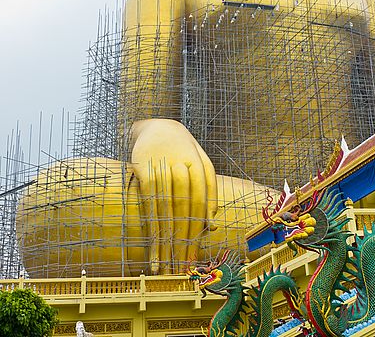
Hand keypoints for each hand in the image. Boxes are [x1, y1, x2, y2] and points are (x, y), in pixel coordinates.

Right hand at [130, 119, 216, 273]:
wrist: (158, 126)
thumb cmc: (184, 150)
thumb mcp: (202, 162)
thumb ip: (210, 189)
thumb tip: (212, 222)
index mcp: (198, 166)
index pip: (199, 204)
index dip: (197, 231)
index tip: (194, 256)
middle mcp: (180, 167)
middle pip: (182, 211)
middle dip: (182, 242)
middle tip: (180, 268)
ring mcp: (160, 168)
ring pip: (165, 210)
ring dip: (164, 241)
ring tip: (164, 266)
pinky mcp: (142, 170)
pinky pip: (147, 203)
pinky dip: (149, 225)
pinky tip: (151, 245)